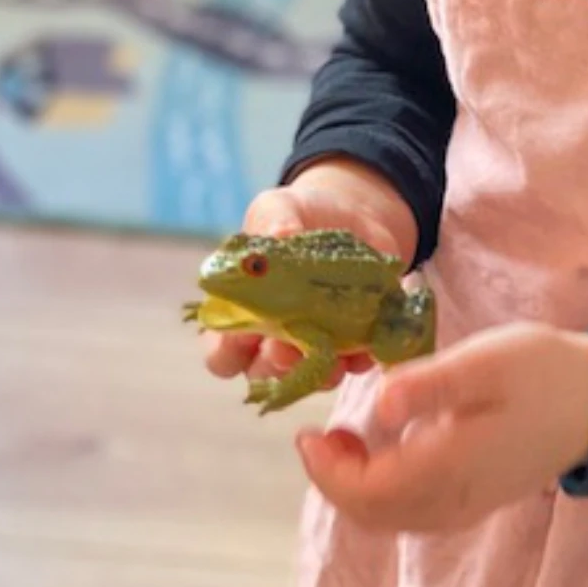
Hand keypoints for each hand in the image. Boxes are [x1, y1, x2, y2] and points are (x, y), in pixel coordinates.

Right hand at [203, 157, 417, 389]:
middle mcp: (274, 337)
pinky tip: (365, 345)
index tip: (243, 332)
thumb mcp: (279, 207)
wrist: (354, 213)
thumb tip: (278, 235)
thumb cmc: (299, 215)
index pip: (221, 354)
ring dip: (319, 373)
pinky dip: (359, 358)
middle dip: (274, 363)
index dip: (227, 351)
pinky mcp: (353, 342)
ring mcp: (314, 344)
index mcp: (242, 312)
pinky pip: (354, 364)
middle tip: (287, 343)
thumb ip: (273, 220)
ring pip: (308, 378)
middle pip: (262, 372)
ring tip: (332, 357)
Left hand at [295, 322, 587, 532]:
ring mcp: (468, 502)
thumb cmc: (541, 370)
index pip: (369, 494)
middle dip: (336, 480)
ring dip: (358, 487)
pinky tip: (385, 447)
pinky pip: (416, 510)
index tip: (307, 435)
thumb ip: (430, 384)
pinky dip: (386, 489)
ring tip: (343, 438)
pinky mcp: (478, 494)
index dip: (328, 471)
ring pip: (394, 517)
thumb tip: (380, 400)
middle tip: (319, 435)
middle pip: (375, 514)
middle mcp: (455, 498)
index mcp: (450, 467)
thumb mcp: (484, 362)